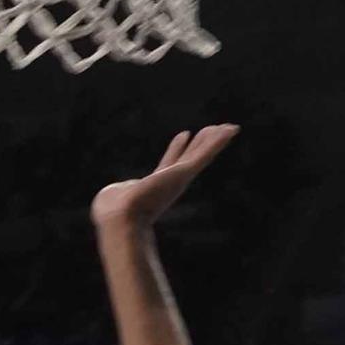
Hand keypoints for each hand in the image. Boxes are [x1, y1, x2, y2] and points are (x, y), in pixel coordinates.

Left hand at [91, 125, 238, 229]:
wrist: (121, 218)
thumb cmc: (112, 211)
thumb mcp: (113, 196)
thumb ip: (119, 190)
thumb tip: (120, 190)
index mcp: (155, 184)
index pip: (168, 162)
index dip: (176, 148)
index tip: (184, 134)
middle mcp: (170, 181)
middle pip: (190, 156)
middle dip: (201, 143)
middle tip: (215, 128)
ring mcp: (179, 177)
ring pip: (202, 154)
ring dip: (215, 140)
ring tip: (228, 126)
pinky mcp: (184, 173)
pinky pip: (205, 154)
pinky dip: (219, 142)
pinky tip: (231, 129)